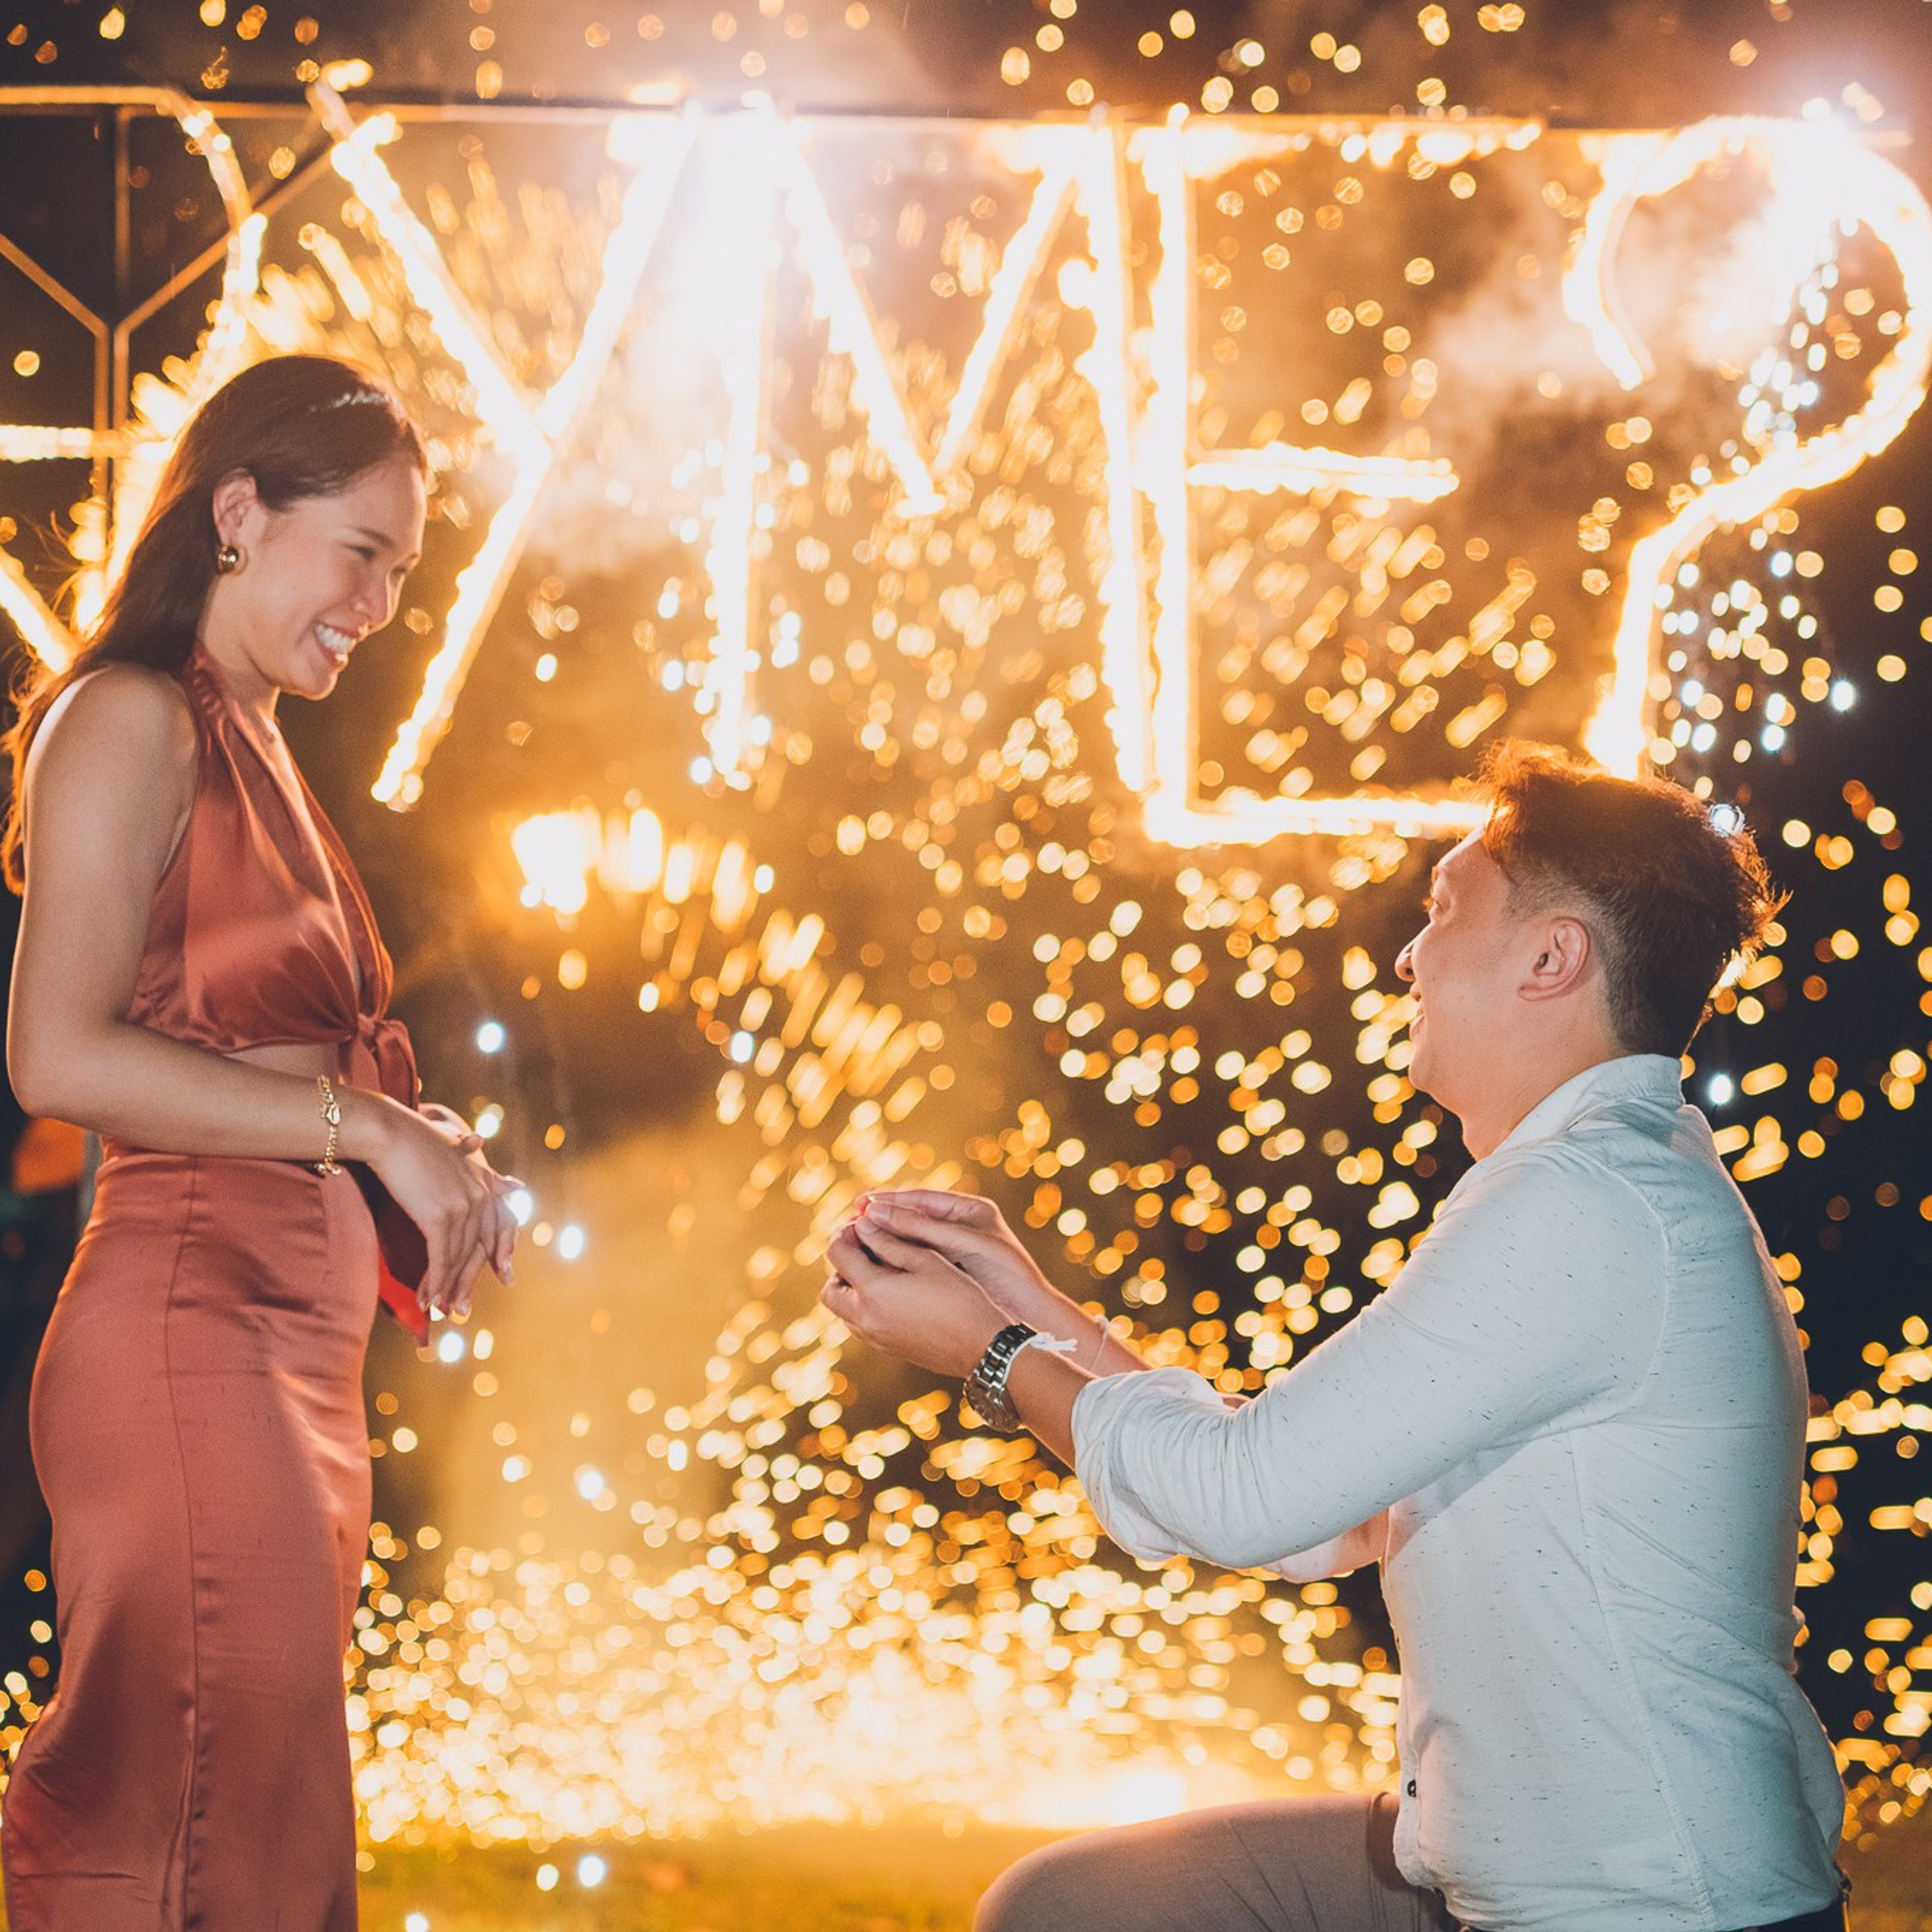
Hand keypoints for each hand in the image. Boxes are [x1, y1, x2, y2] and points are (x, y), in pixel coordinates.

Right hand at [419, 1101, 522, 1314]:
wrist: (389, 1132)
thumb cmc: (413, 1138)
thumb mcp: (454, 1149)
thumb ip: (477, 1168)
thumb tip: (506, 1174)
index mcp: (484, 1180)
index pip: (503, 1224)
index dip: (503, 1252)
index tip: (505, 1278)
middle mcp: (480, 1195)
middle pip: (478, 1248)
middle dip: (468, 1281)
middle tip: (462, 1310)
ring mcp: (463, 1207)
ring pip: (458, 1258)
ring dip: (447, 1288)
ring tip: (440, 1311)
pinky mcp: (440, 1218)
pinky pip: (440, 1259)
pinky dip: (434, 1283)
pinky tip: (427, 1301)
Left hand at [822, 1214, 1008, 1378]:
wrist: (982, 1346)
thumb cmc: (960, 1297)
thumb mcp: (926, 1259)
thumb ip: (889, 1241)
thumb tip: (863, 1224)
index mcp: (873, 1292)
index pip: (837, 1255)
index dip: (844, 1233)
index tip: (861, 1224)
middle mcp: (866, 1319)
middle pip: (830, 1289)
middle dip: (841, 1266)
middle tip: (864, 1249)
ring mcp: (875, 1338)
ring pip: (843, 1311)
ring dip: (851, 1288)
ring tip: (880, 1269)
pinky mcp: (887, 1349)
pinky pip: (860, 1325)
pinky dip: (864, 1306)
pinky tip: (893, 1292)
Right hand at [855, 1190, 1063, 1324]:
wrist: (1030, 1312)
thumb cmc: (1003, 1272)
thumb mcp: (961, 1242)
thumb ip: (920, 1227)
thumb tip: (873, 1211)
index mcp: (967, 1209)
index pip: (920, 1197)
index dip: (888, 1200)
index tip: (859, 1203)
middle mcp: (956, 1228)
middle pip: (909, 1219)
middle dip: (880, 1222)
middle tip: (848, 1224)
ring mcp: (950, 1253)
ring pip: (907, 1244)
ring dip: (881, 1244)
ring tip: (852, 1246)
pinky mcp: (945, 1277)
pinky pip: (912, 1266)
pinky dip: (892, 1266)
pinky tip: (871, 1271)